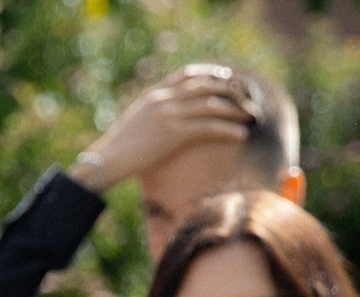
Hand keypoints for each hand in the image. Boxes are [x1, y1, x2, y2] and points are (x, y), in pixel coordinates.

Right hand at [73, 68, 256, 193]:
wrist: (108, 160)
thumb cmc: (121, 149)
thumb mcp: (138, 123)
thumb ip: (154, 114)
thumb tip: (167, 120)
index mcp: (154, 94)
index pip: (186, 74)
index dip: (210, 74)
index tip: (226, 78)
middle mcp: (163, 99)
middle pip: (204, 85)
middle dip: (229, 90)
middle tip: (246, 98)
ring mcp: (168, 114)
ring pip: (210, 105)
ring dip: (235, 109)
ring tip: (251, 116)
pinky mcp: (173, 133)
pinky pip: (207, 127)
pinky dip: (227, 130)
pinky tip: (240, 135)